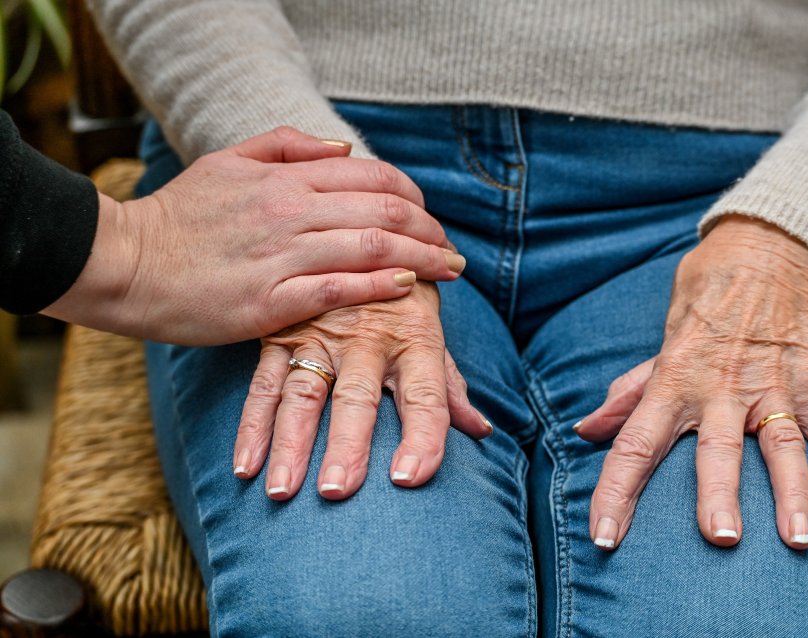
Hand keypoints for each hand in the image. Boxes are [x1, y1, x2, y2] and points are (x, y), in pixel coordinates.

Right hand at [45, 127, 465, 344]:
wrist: (124, 263)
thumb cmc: (178, 217)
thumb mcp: (226, 161)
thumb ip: (286, 145)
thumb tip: (344, 149)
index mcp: (282, 178)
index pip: (370, 176)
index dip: (411, 193)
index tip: (428, 214)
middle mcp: (289, 211)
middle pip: (382, 211)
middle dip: (428, 229)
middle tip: (449, 249)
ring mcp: (281, 257)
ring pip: (370, 247)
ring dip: (420, 258)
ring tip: (447, 270)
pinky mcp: (270, 302)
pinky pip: (339, 289)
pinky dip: (379, 285)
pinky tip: (407, 286)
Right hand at [233, 282, 491, 499]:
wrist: (363, 234)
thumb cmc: (403, 298)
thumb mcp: (430, 333)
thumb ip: (449, 385)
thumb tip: (481, 430)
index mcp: (415, 339)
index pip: (426, 395)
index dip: (423, 436)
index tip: (410, 477)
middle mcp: (368, 339)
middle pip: (359, 397)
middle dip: (348, 445)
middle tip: (337, 491)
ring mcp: (321, 335)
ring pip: (304, 394)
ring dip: (291, 444)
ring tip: (283, 491)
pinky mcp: (283, 332)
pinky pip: (264, 383)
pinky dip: (252, 426)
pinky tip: (246, 465)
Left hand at [576, 215, 807, 550]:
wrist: (766, 250)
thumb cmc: (705, 300)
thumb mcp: (660, 342)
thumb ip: (629, 392)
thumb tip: (585, 431)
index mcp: (674, 382)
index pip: (635, 442)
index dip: (616, 490)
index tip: (603, 536)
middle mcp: (721, 389)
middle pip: (716, 447)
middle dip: (718, 492)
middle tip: (720, 537)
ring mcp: (772, 387)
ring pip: (783, 445)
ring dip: (793, 493)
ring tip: (798, 540)